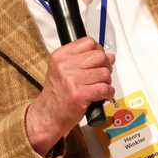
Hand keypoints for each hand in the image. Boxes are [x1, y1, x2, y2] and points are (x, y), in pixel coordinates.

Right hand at [25, 37, 114, 154]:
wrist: (48, 115)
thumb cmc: (57, 94)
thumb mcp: (63, 70)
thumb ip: (85, 60)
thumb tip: (109, 56)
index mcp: (60, 56)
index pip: (88, 42)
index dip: (98, 51)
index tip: (98, 60)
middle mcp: (64, 66)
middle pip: (99, 56)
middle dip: (105, 66)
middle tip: (101, 76)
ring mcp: (72, 80)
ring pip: (104, 73)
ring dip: (106, 82)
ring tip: (98, 87)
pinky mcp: (79, 95)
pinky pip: (104, 88)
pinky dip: (108, 93)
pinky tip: (102, 96)